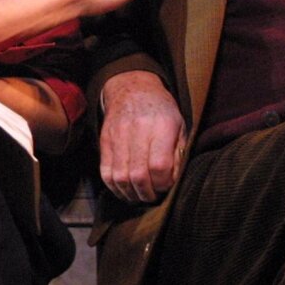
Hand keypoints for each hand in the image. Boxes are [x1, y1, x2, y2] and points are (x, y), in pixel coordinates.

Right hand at [99, 70, 185, 203]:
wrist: (133, 88)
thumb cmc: (161, 110)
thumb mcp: (180, 126)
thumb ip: (178, 154)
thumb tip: (172, 181)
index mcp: (162, 126)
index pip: (159, 166)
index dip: (164, 183)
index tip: (167, 184)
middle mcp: (138, 130)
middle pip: (138, 175)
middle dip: (147, 193)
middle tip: (154, 195)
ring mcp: (118, 135)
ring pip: (120, 177)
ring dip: (131, 194)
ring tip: (140, 195)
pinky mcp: (104, 141)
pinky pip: (105, 172)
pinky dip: (115, 187)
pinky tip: (126, 190)